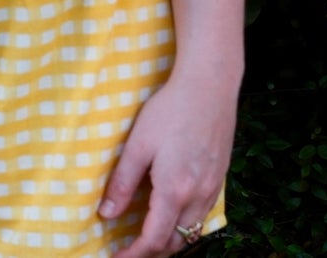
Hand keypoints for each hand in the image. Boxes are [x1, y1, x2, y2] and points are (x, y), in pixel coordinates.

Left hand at [98, 69, 237, 257]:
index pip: (153, 240)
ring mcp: (213, 189)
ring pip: (192, 231)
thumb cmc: (170, 109)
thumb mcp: (138, 143)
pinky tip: (174, 209)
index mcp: (175, 191)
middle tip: (129, 246)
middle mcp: (198, 197)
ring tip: (149, 232)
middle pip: (176, 242)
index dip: (133, 255)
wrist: (210, 84)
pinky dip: (186, 223)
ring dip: (171, 239)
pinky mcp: (220, 177)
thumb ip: (123, 182)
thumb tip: (106, 214)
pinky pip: (203, 215)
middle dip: (152, 251)